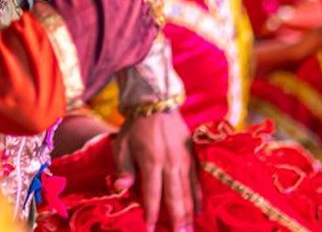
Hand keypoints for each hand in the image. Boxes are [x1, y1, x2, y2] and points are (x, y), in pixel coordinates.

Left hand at [113, 110, 198, 231]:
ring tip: (190, 229)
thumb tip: (121, 189)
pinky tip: (200, 210)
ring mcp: (184, 160)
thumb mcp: (122, 145)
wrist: (156, 103)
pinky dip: (198, 196)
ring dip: (189, 212)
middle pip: (175, 197)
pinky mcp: (192, 155)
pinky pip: (196, 180)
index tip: (150, 230)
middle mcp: (170, 163)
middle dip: (176, 219)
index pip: (152, 194)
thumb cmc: (135, 127)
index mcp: (151, 161)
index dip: (152, 214)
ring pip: (188, 191)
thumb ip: (124, 168)